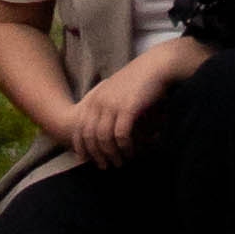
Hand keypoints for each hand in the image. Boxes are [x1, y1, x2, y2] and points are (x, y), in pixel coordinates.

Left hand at [63, 40, 194, 163]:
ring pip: (104, 138)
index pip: (80, 127)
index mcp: (94, 98)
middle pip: (89, 136)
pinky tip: (130, 152)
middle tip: (104, 166)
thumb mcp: (115, 91)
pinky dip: (124, 147)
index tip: (86, 160)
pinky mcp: (127, 109)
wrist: (154, 66)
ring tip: (119, 163)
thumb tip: (105, 131)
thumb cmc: (138, 80)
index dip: (81, 146)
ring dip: (111, 154)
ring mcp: (113, 105)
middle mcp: (99, 101)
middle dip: (95, 155)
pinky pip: (121, 135)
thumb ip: (107, 107)